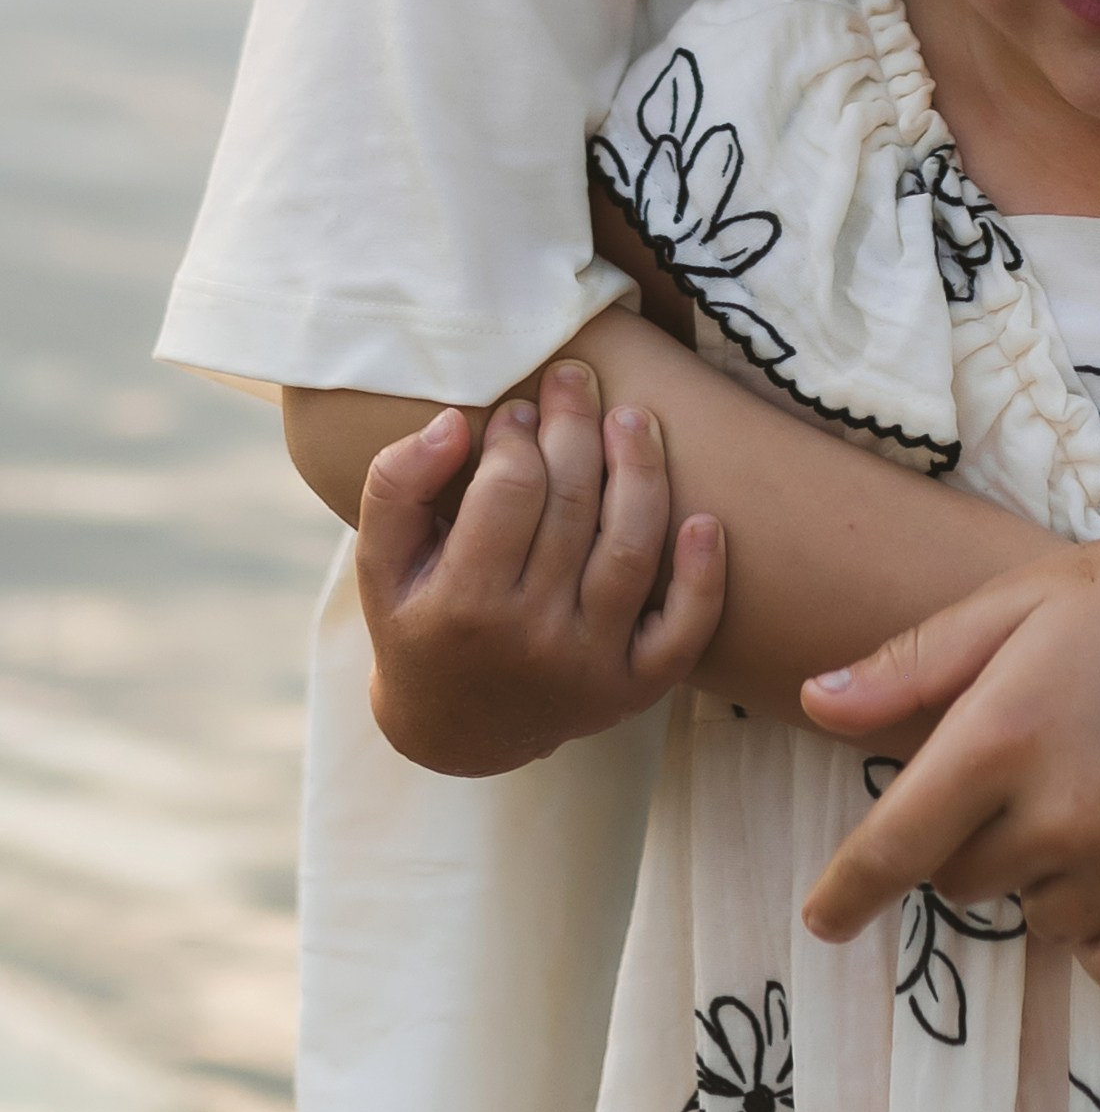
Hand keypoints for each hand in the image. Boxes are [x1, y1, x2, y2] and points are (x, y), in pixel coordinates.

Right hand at [357, 357, 726, 774]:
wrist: (456, 732)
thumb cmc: (419, 624)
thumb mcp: (381, 563)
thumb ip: (398, 485)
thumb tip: (453, 421)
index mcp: (462, 607)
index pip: (509, 491)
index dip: (518, 434)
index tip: (518, 407)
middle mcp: (530, 640)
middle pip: (573, 508)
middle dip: (577, 427)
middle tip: (577, 380)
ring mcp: (590, 667)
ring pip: (632, 551)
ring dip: (642, 471)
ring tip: (633, 417)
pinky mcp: (635, 688)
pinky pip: (685, 631)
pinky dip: (703, 577)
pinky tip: (705, 519)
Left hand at [799, 514, 1099, 995]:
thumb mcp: (1024, 599)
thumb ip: (914, 663)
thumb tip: (814, 704)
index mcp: (1001, 734)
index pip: (891, 848)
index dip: (847, 894)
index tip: (823, 922)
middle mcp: (1059, 814)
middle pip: (965, 880)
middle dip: (978, 836)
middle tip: (1039, 764)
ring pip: (1040, 920)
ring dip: (1049, 878)